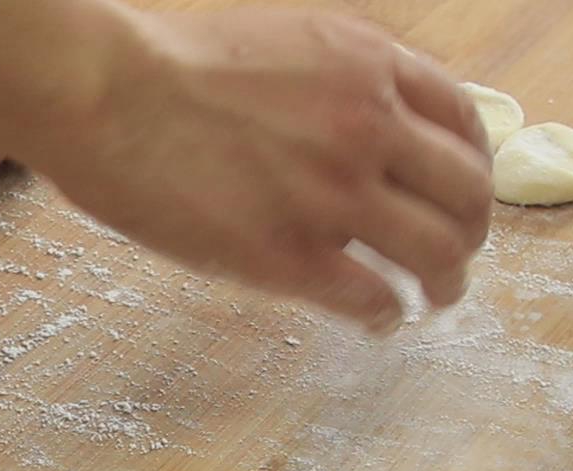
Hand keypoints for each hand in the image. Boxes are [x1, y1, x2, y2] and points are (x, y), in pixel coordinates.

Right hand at [26, 10, 492, 332]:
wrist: (101, 92)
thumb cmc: (161, 65)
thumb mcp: (281, 44)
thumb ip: (334, 83)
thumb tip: (357, 132)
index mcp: (369, 65)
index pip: (463, 120)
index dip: (471, 165)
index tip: (459, 193)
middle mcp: (369, 125)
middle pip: (467, 193)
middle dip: (470, 231)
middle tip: (455, 256)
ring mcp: (335, 194)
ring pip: (436, 253)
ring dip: (445, 283)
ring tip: (431, 300)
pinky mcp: (291, 256)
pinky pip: (372, 298)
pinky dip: (387, 317)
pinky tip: (378, 323)